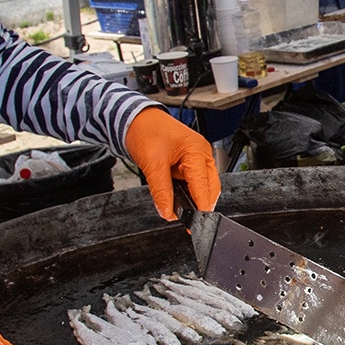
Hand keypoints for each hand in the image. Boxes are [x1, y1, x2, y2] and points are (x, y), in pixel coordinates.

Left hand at [124, 107, 220, 221]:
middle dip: (199, 204)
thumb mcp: (152, 163)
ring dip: (191, 198)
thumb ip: (161, 191)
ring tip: (176, 206)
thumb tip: (167, 211)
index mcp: (197, 151)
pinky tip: (175, 197)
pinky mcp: (188, 162)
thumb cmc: (146, 130)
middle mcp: (201, 154)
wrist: (135, 119)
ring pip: (201, 187)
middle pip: (209, 189)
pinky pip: (192, 182)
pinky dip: (185, 192)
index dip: (200, 208)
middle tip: (186, 219)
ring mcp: (196, 158)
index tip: (195, 225)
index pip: (203, 186)